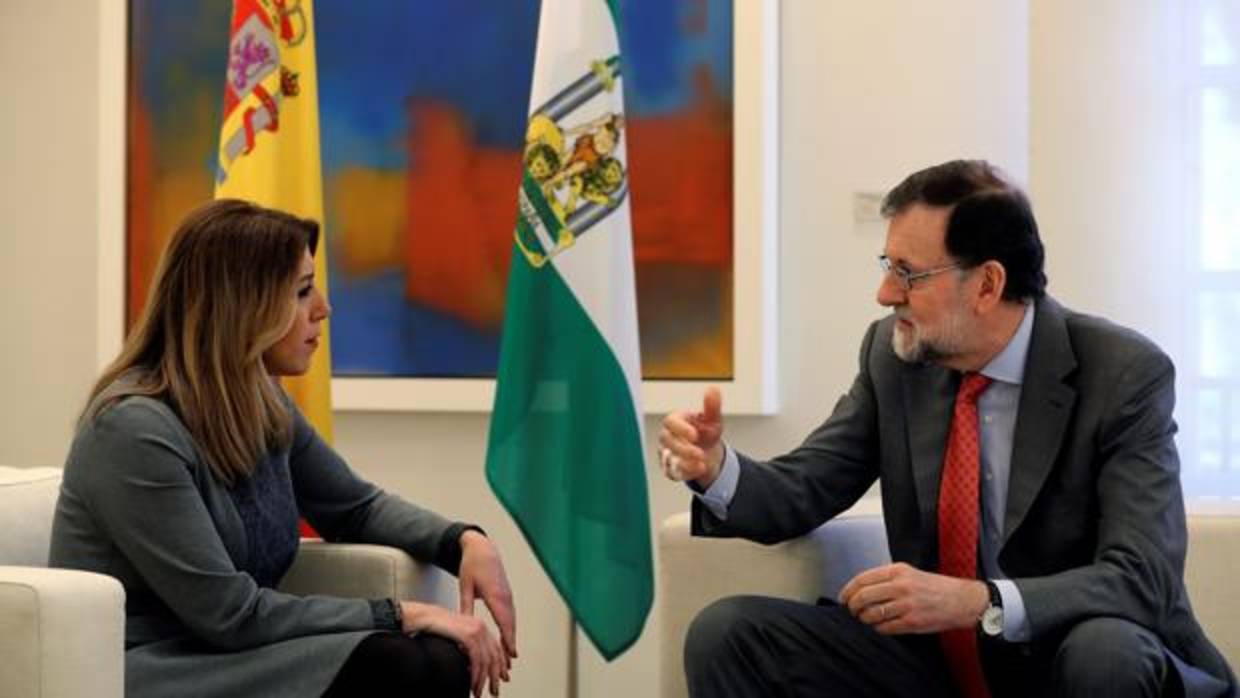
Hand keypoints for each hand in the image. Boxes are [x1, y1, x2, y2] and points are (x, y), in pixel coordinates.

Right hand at [401, 600, 506, 696]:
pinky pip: (477, 660)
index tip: (502, 678)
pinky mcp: (469, 635)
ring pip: (487, 661)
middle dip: (495, 677)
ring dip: (483, 680)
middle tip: (495, 691)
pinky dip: (476, 675)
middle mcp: (482, 627)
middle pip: (495, 656)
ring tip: (479, 692)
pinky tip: (473, 684)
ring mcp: (476, 630)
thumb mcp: (457, 637)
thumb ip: (467, 647)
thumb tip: (471, 666)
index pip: (497, 648)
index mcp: (480, 626)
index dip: (501, 665)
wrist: (424, 617)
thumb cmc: (436, 628)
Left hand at [458, 531, 517, 667]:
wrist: (482, 549)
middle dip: (510, 645)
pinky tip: (507, 639)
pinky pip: (510, 615)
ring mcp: (507, 595)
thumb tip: (463, 626)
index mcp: (495, 595)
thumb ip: (465, 606)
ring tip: (509, 658)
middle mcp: (505, 597)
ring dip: (511, 639)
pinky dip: (510, 629)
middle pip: (511, 625)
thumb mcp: (465, 586)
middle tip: (509, 665)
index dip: (508, 640)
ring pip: (512, 621)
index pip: (504, 622)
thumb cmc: (471, 566)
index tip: (510, 655)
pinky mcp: (506, 595)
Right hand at [658, 387, 724, 486]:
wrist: (709, 453)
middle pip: (667, 441)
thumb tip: (713, 389)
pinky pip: (672, 472)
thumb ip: (712, 406)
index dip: (680, 428)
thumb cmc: (706, 432)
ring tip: (701, 462)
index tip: (695, 435)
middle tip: (700, 453)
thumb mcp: (713, 419)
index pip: (670, 422)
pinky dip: (686, 473)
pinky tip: (700, 469)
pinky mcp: (670, 468)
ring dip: (684, 462)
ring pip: (667, 458)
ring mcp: (667, 452)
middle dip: (683, 448)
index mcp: (676, 420)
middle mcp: (667, 436)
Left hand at [838, 562, 988, 634]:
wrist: (962, 600)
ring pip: (871, 614)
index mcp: (898, 571)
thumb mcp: (910, 573)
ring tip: (866, 619)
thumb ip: (886, 578)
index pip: (862, 579)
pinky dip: (878, 628)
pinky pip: (885, 628)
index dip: (848, 590)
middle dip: (853, 607)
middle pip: (863, 597)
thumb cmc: (935, 587)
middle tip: (852, 611)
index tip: (843, 598)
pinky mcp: (912, 622)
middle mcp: (901, 586)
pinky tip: (881, 626)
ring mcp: (907, 604)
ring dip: (864, 619)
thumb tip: (860, 589)